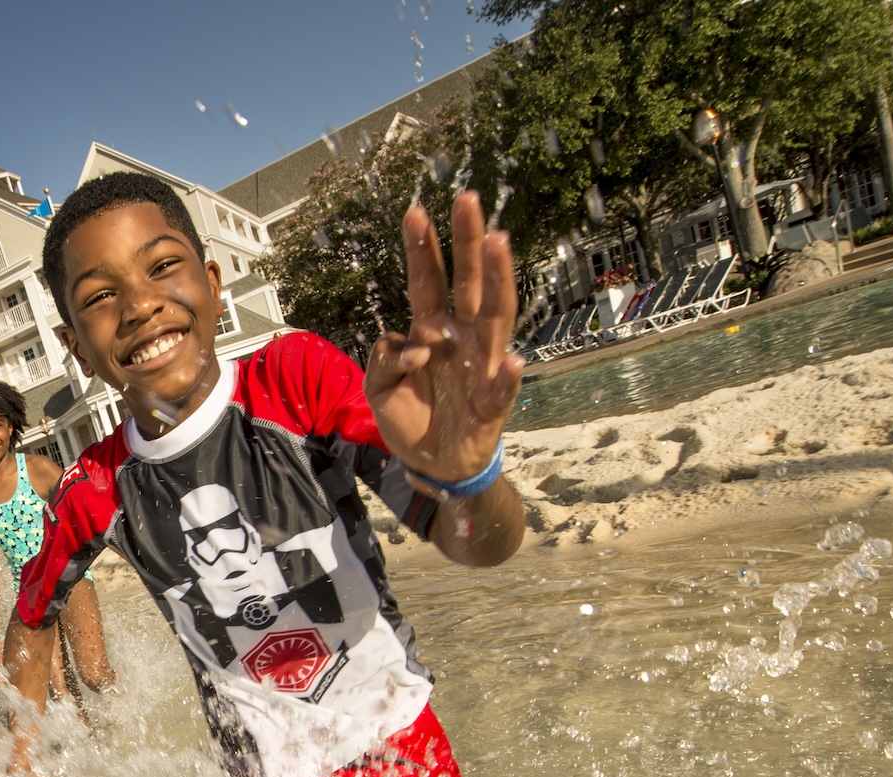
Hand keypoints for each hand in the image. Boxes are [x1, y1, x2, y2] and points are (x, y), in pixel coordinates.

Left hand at [363, 191, 524, 484]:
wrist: (433, 462)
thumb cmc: (412, 414)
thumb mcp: (379, 387)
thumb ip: (384, 359)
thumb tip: (410, 346)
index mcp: (432, 330)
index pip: (427, 281)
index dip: (422, 250)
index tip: (414, 212)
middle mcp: (462, 338)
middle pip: (467, 282)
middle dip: (467, 241)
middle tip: (467, 198)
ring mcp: (482, 365)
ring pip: (495, 316)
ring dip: (498, 280)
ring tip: (498, 243)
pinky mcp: (493, 403)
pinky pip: (503, 388)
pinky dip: (509, 376)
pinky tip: (513, 360)